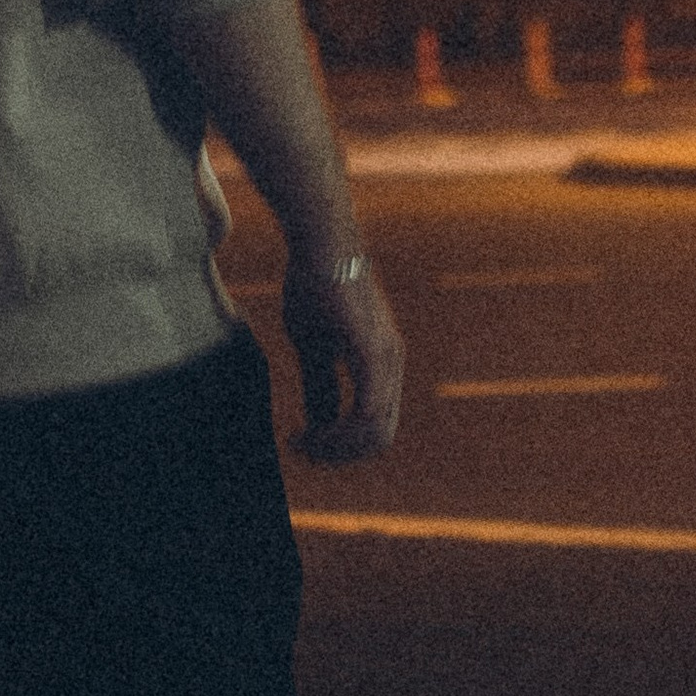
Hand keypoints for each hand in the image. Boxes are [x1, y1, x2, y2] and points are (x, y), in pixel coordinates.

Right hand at [281, 257, 403, 460]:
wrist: (319, 242)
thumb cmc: (313, 282)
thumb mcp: (312, 343)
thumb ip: (320, 384)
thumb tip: (318, 424)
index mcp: (381, 362)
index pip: (374, 424)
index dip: (341, 444)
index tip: (303, 445)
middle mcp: (393, 364)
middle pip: (379, 437)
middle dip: (340, 453)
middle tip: (303, 452)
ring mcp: (387, 359)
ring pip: (375, 432)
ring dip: (337, 448)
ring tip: (303, 445)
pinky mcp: (373, 354)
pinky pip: (365, 414)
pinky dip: (338, 434)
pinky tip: (310, 432)